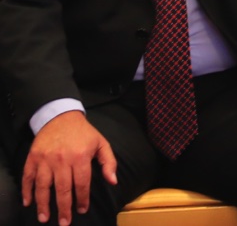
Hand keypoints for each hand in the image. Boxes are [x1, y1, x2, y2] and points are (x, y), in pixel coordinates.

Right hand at [22, 110, 116, 225]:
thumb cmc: (83, 133)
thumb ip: (109, 162)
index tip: (82, 210)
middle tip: (64, 223)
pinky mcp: (32, 158)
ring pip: (43, 186)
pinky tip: (28, 203)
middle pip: (62, 189)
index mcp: (80, 157)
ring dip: (43, 204)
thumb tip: (113, 181)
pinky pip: (28, 177)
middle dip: (64, 208)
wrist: (61, 116)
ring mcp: (45, 160)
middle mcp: (62, 160)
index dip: (82, 199)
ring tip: (44, 218)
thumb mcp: (101, 143)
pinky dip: (26, 191)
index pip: (82, 183)